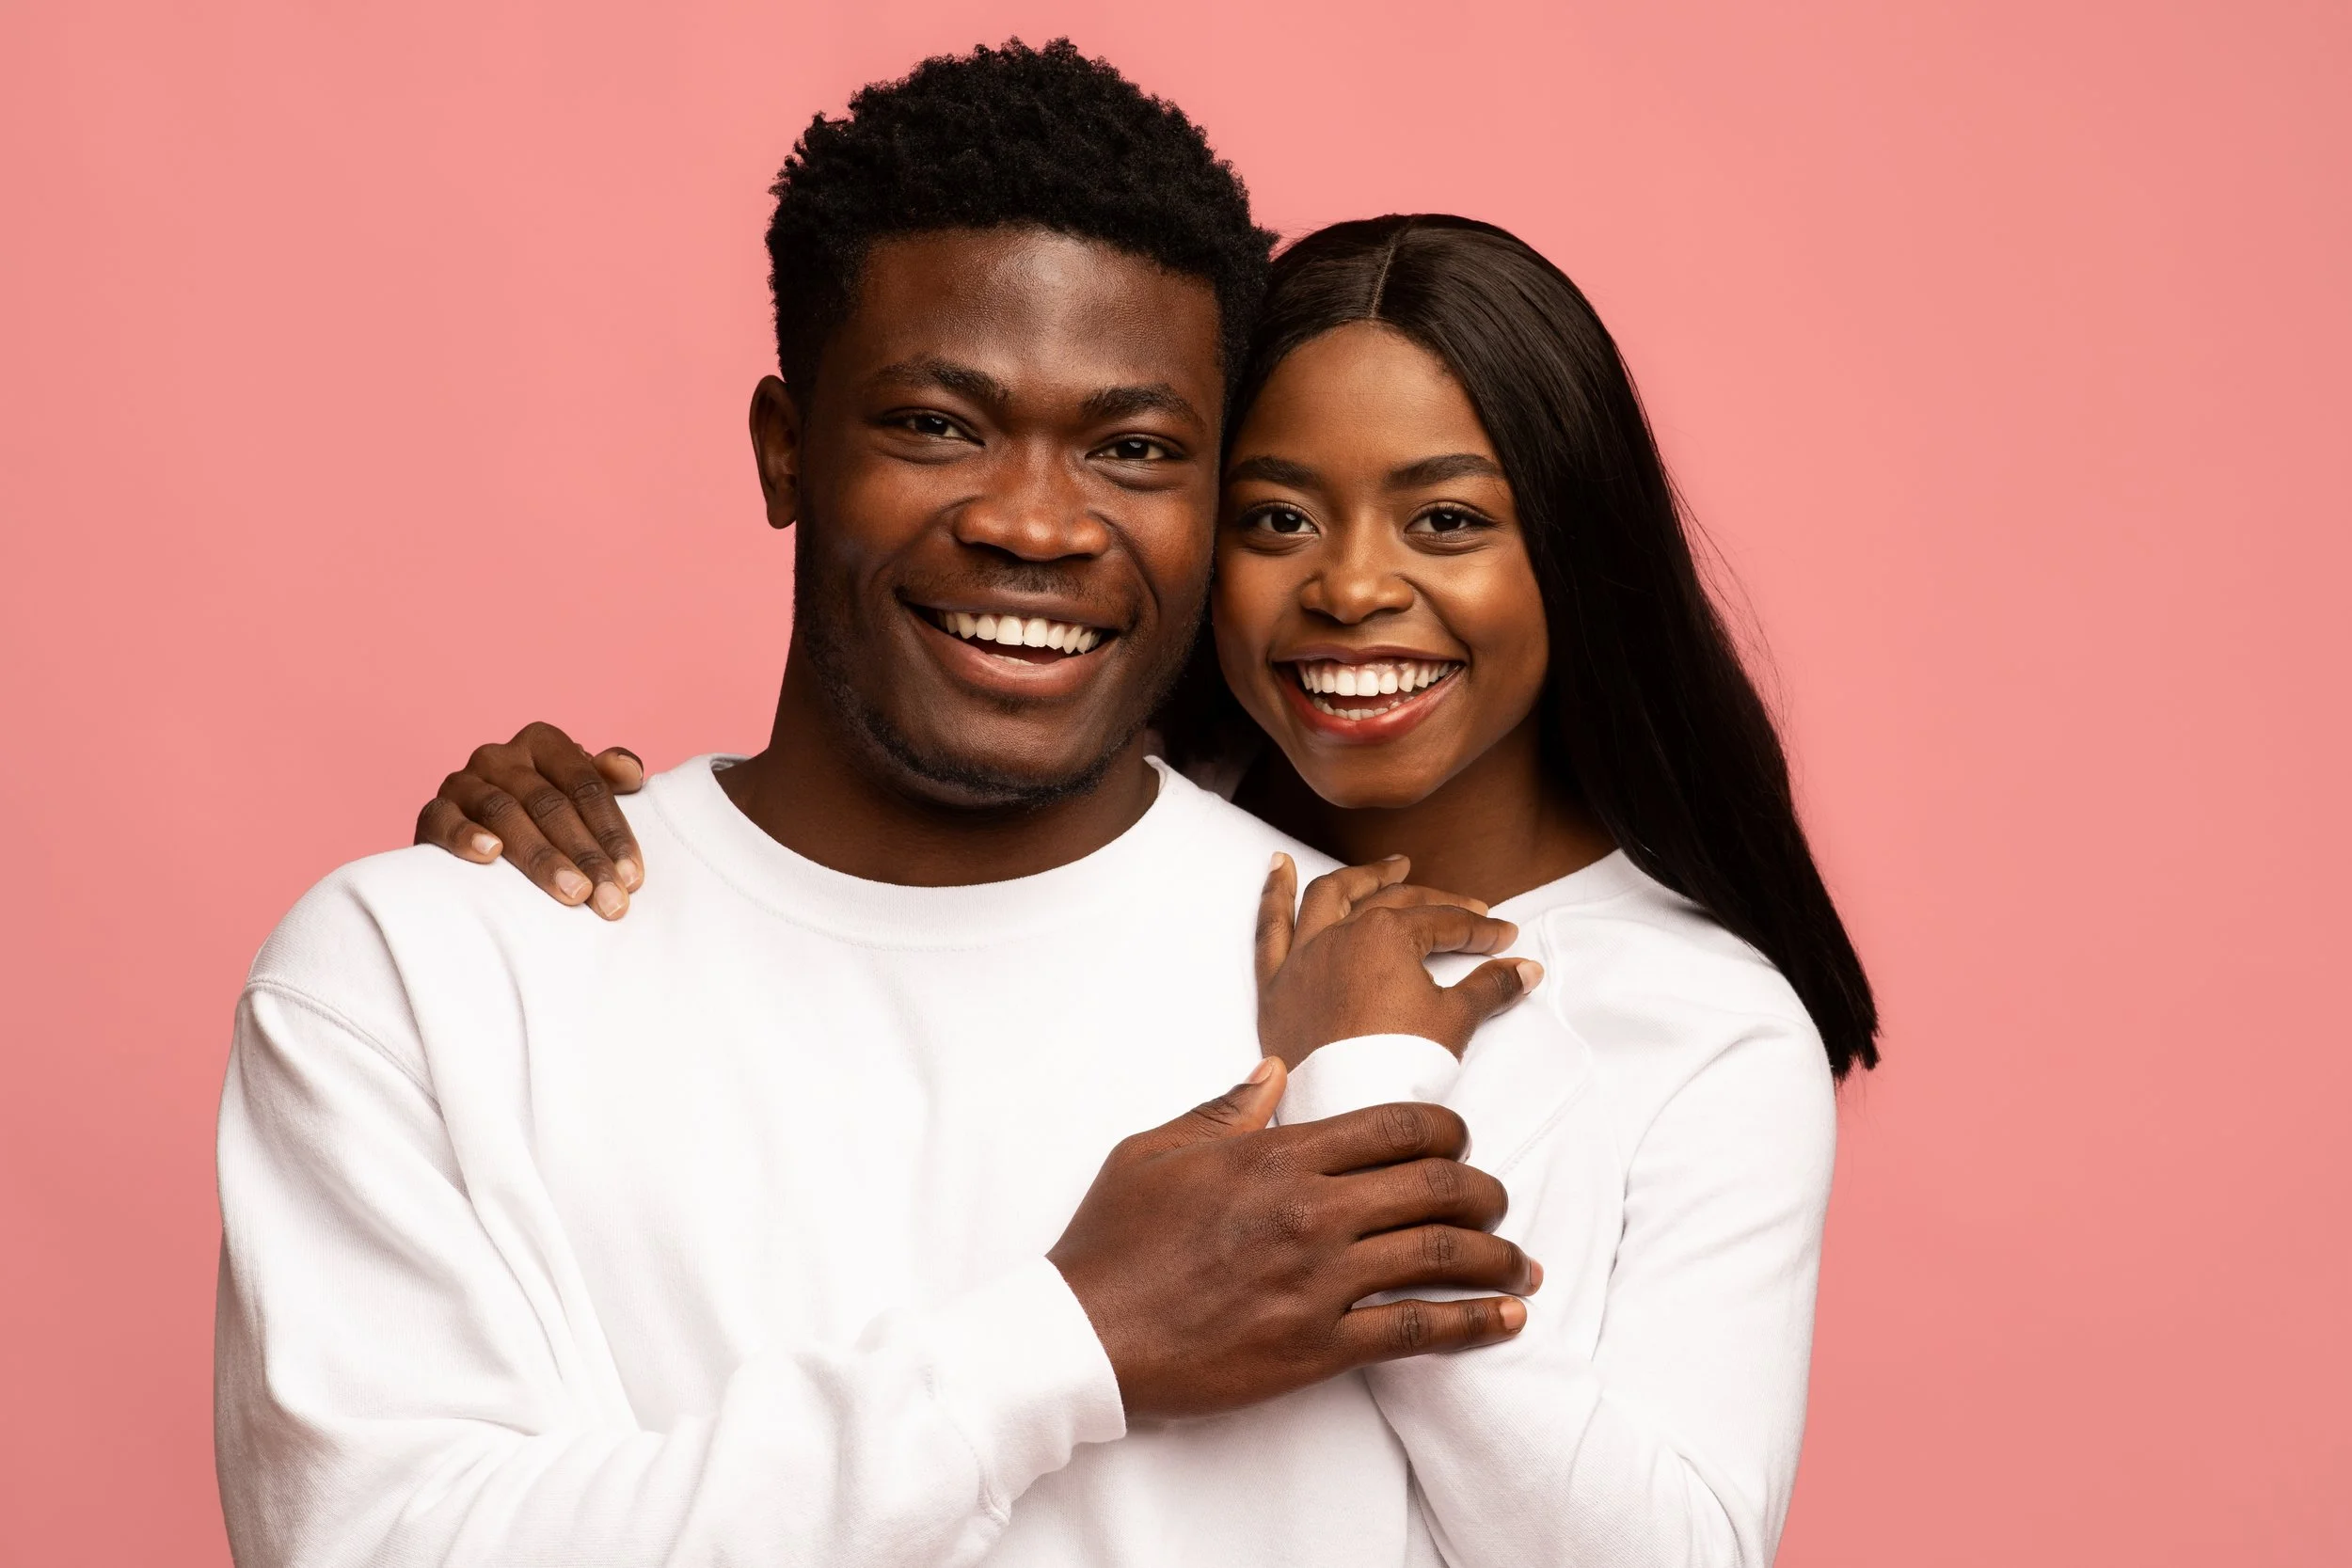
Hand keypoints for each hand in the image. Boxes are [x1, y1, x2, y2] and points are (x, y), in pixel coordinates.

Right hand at [413, 721, 646, 918]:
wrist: (475, 840)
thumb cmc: (543, 819)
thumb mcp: (579, 795)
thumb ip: (607, 780)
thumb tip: (630, 771)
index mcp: (542, 743)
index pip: (586, 785)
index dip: (613, 832)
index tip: (632, 878)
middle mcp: (500, 755)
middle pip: (551, 803)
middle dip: (587, 856)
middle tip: (610, 901)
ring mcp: (462, 781)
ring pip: (506, 813)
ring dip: (543, 857)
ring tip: (573, 893)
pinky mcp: (432, 812)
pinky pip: (444, 819)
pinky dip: (467, 835)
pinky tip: (491, 854)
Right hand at [1047, 1058, 1538, 1420]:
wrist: (1084, 1334)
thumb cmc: (1114, 1241)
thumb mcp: (1158, 1150)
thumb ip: (1225, 1107)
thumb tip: (1275, 1072)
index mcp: (1278, 1154)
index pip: (1397, 1124)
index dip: (1447, 1130)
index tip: (1459, 1144)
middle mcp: (1311, 1211)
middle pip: (1438, 1184)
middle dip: (1486, 1191)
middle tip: (1496, 1203)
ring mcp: (1318, 1281)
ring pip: (1441, 1254)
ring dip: (1498, 1257)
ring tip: (1521, 1265)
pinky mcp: (1317, 1346)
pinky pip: (1416, 1331)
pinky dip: (1474, 1324)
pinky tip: (1508, 1319)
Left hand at [1255, 854, 1542, 1064]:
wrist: (1350, 1111)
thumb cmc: (1402, 1065)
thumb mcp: (1456, 1020)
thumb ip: (1492, 986)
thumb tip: (1527, 969)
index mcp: (1387, 936)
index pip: (1444, 924)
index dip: (1480, 930)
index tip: (1504, 938)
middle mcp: (1342, 934)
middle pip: (1397, 905)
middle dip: (1438, 903)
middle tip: (1466, 908)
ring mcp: (1305, 955)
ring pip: (1331, 897)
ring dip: (1362, 877)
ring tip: (1388, 867)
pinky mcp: (1276, 983)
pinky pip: (1269, 927)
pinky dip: (1273, 893)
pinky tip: (1278, 865)